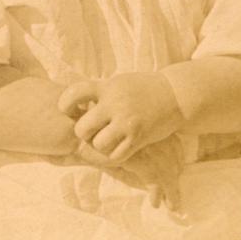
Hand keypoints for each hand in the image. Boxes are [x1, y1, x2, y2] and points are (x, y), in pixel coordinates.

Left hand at [58, 72, 181, 164]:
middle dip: (83, 133)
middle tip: (90, 131)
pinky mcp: (140, 137)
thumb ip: (98, 93)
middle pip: (83, 128)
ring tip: (105, 140)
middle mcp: (115, 104)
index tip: (69, 110)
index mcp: (107, 87)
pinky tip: (118, 148)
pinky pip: (117, 155)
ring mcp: (128, 122)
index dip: (65, 104)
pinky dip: (114, 155)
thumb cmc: (141, 89)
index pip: (75, 93)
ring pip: (99, 144)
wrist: (175, 95)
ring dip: (99, 146)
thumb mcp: (117, 83)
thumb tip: (72, 104)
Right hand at [82, 135, 185, 209]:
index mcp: (148, 124)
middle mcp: (150, 133)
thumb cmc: (95, 135)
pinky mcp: (136, 158)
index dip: (178, 160)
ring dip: (171, 191)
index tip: (178, 173)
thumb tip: (150, 165)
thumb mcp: (119, 139)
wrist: (77, 131)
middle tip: (176, 195)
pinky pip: (154, 179)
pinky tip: (154, 203)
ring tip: (172, 206)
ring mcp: (144, 145)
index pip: (173, 143)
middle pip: (174, 158)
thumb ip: (134, 146)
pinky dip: (157, 193)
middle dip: (176, 177)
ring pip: (167, 170)